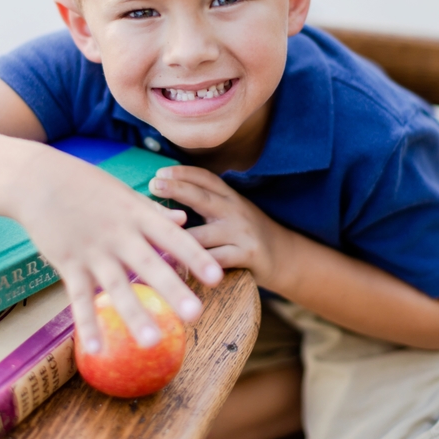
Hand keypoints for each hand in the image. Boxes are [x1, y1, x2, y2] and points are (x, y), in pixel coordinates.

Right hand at [13, 148, 222, 353]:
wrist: (38, 179)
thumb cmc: (86, 184)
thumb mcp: (124, 192)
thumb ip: (154, 211)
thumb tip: (184, 220)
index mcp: (136, 215)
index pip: (173, 237)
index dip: (196, 257)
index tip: (217, 278)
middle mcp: (118, 234)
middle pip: (149, 265)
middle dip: (172, 290)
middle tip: (196, 315)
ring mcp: (92, 251)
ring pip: (116, 286)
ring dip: (134, 314)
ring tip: (153, 342)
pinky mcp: (68, 264)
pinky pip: (79, 297)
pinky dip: (87, 323)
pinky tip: (96, 348)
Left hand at [149, 165, 285, 288]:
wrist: (286, 257)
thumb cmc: (247, 235)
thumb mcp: (232, 213)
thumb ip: (207, 205)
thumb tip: (167, 197)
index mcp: (230, 197)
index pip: (206, 178)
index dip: (183, 172)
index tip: (160, 171)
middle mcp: (235, 210)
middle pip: (202, 196)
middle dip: (177, 189)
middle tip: (153, 184)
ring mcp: (241, 232)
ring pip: (203, 235)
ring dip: (178, 238)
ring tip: (152, 237)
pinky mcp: (247, 254)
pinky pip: (215, 260)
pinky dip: (195, 265)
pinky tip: (176, 268)